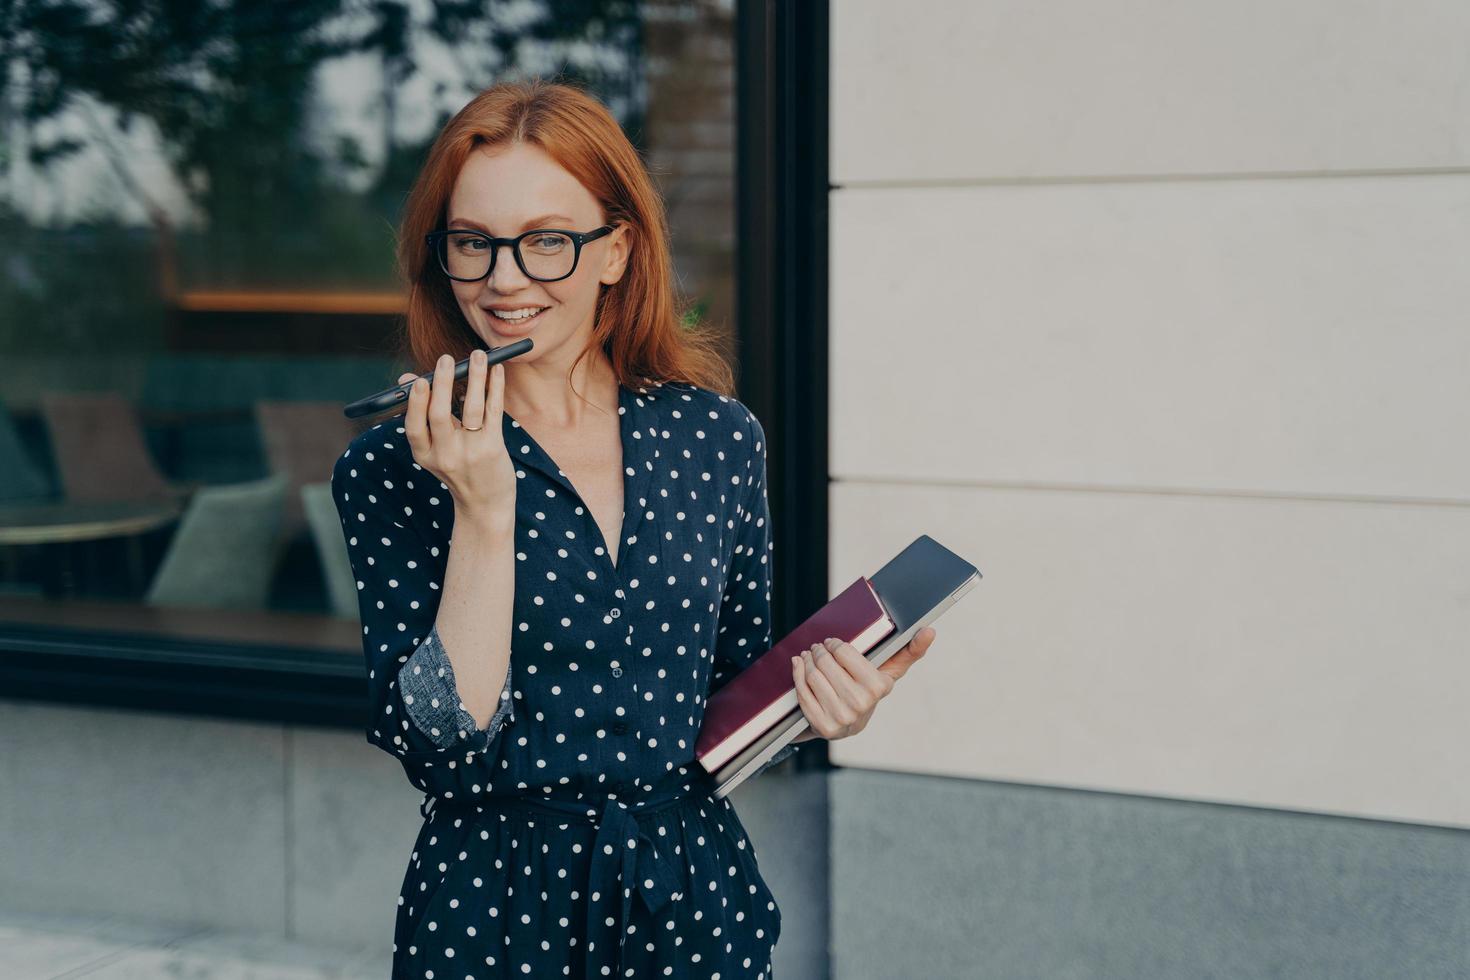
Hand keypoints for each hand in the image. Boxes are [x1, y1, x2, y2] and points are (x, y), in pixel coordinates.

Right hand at [398, 351, 516, 521]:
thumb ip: (424, 415)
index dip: (415, 403)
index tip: (418, 380)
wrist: (486, 503)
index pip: (414, 427)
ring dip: (475, 378)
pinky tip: (497, 371)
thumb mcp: (436, 448)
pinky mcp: (493, 448)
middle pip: (440, 415)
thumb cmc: (459, 467)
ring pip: (471, 409)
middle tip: (446, 359)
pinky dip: (495, 388)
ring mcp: (471, 452)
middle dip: (443, 384)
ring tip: (477, 356)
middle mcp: (445, 455)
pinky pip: (493, 412)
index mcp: (425, 454)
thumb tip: (408, 378)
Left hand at [789, 626, 935, 741]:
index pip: (844, 652)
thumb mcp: (890, 671)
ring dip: (806, 661)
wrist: (849, 725)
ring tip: (808, 657)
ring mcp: (841, 717)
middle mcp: (861, 704)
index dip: (834, 644)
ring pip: (812, 676)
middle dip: (818, 651)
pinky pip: (803, 692)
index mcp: (879, 687)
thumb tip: (929, 631)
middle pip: (825, 663)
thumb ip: (910, 650)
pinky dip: (797, 675)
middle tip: (816, 648)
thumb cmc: (869, 691)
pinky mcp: (823, 726)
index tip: (831, 642)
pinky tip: (800, 667)